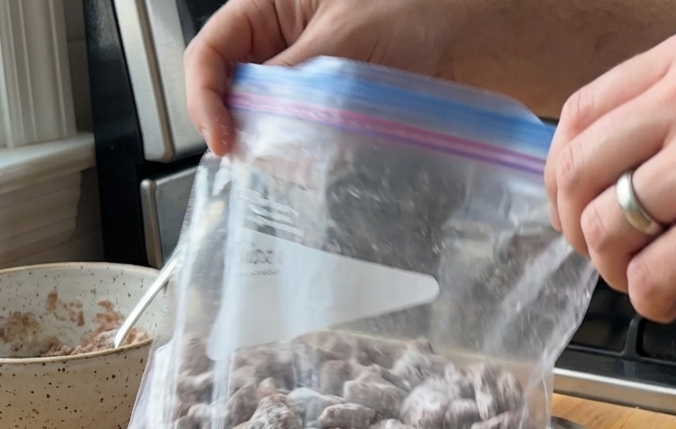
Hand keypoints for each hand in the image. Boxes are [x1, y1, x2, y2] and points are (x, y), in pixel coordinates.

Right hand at [183, 0, 470, 154]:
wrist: (470, 36)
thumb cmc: (415, 9)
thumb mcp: (344, 38)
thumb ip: (292, 79)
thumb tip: (254, 126)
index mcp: (266, 9)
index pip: (209, 54)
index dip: (205, 98)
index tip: (224, 139)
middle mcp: (277, 43)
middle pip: (229, 93)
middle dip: (239, 127)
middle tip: (260, 160)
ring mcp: (300, 79)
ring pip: (262, 120)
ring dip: (273, 146)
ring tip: (297, 165)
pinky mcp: (325, 108)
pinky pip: (297, 135)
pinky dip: (301, 154)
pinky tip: (318, 166)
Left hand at [545, 21, 675, 321]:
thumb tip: (596, 165)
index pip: (583, 111)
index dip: (564, 171)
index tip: (575, 204)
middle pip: (581, 167)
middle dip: (576, 222)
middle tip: (604, 251)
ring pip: (605, 224)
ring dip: (612, 265)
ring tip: (646, 276)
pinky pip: (647, 274)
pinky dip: (648, 299)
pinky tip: (672, 299)